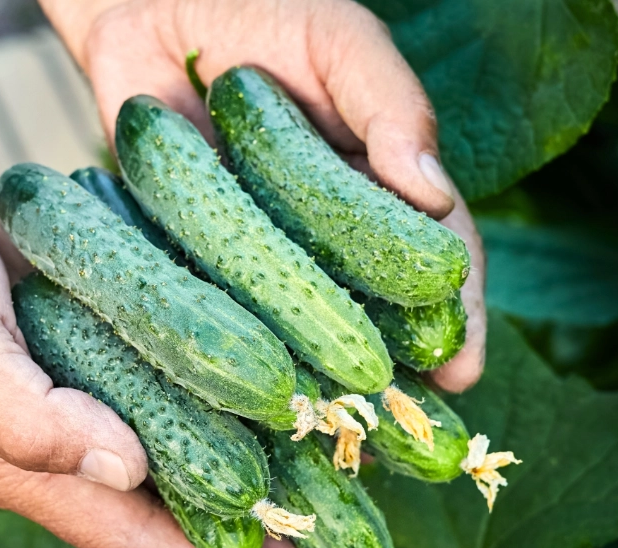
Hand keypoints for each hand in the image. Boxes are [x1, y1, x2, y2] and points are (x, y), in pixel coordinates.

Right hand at [0, 140, 305, 547]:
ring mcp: (88, 384)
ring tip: (308, 439)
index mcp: (31, 465)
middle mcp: (69, 436)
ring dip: (238, 443)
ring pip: (176, 432)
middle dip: (243, 507)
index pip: (134, 534)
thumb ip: (24, 419)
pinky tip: (257, 363)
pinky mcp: (99, 336)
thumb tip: (127, 467)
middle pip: (169, 492)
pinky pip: (164, 371)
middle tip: (324, 502)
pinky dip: (211, 379)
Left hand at [40, 0, 486, 392]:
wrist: (152, 5)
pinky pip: (223, 303)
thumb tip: (431, 194)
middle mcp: (323, 223)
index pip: (430, 254)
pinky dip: (239, 346)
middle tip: (404, 430)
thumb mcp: (339, 41)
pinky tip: (250, 394)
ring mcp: (262, 240)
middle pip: (372, 305)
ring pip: (301, 320)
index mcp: (374, 180)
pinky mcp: (200, 246)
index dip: (456, 313)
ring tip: (336, 435)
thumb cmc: (258, 8)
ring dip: (321, 377)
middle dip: (394, 367)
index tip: (465, 371)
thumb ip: (390, 105)